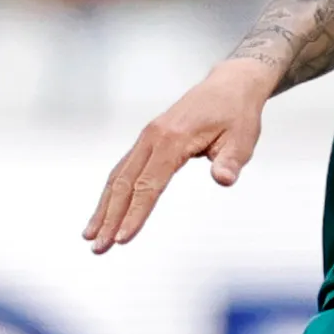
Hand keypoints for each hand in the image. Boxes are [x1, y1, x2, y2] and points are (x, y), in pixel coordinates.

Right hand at [84, 58, 273, 253]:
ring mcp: (147, 137)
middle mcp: (153, 137)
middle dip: (110, 218)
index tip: (123, 239)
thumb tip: (224, 180)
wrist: (230, 85)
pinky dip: (112, 192)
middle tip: (98, 248)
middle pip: (125, 183)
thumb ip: (230, 161)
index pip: (149, 184)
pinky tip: (104, 212)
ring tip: (90, 237)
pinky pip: (124, 168)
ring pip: (118, 176)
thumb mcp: (243, 139)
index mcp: (173, 139)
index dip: (136, 214)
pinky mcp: (148, 140)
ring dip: (103, 208)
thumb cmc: (238, 114)